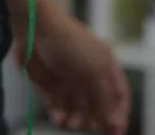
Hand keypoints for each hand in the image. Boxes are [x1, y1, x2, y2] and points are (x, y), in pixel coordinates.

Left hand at [15, 11, 130, 133]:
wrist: (35, 29)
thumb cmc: (70, 44)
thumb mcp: (94, 71)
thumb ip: (105, 99)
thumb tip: (116, 122)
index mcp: (106, 68)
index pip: (119, 96)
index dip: (119, 115)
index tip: (116, 132)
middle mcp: (90, 76)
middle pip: (98, 106)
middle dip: (94, 119)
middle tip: (87, 124)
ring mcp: (70, 81)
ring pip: (79, 110)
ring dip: (76, 120)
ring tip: (69, 122)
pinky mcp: (51, 85)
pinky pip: (59, 107)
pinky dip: (60, 114)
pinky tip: (58, 116)